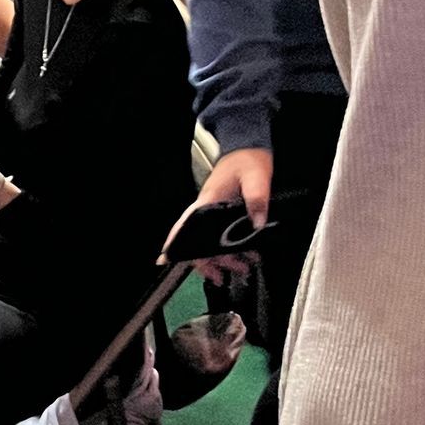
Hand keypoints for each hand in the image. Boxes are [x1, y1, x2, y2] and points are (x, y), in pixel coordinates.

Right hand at [166, 146, 272, 285]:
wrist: (248, 147)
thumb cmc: (247, 159)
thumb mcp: (256, 177)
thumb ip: (257, 199)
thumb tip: (257, 223)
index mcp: (210, 200)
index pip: (187, 223)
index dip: (175, 241)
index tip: (167, 257)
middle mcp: (208, 208)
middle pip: (198, 240)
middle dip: (207, 262)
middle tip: (220, 277)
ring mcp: (214, 212)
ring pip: (212, 241)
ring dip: (224, 259)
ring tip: (241, 269)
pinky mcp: (223, 214)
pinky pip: (222, 236)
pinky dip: (231, 250)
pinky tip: (245, 256)